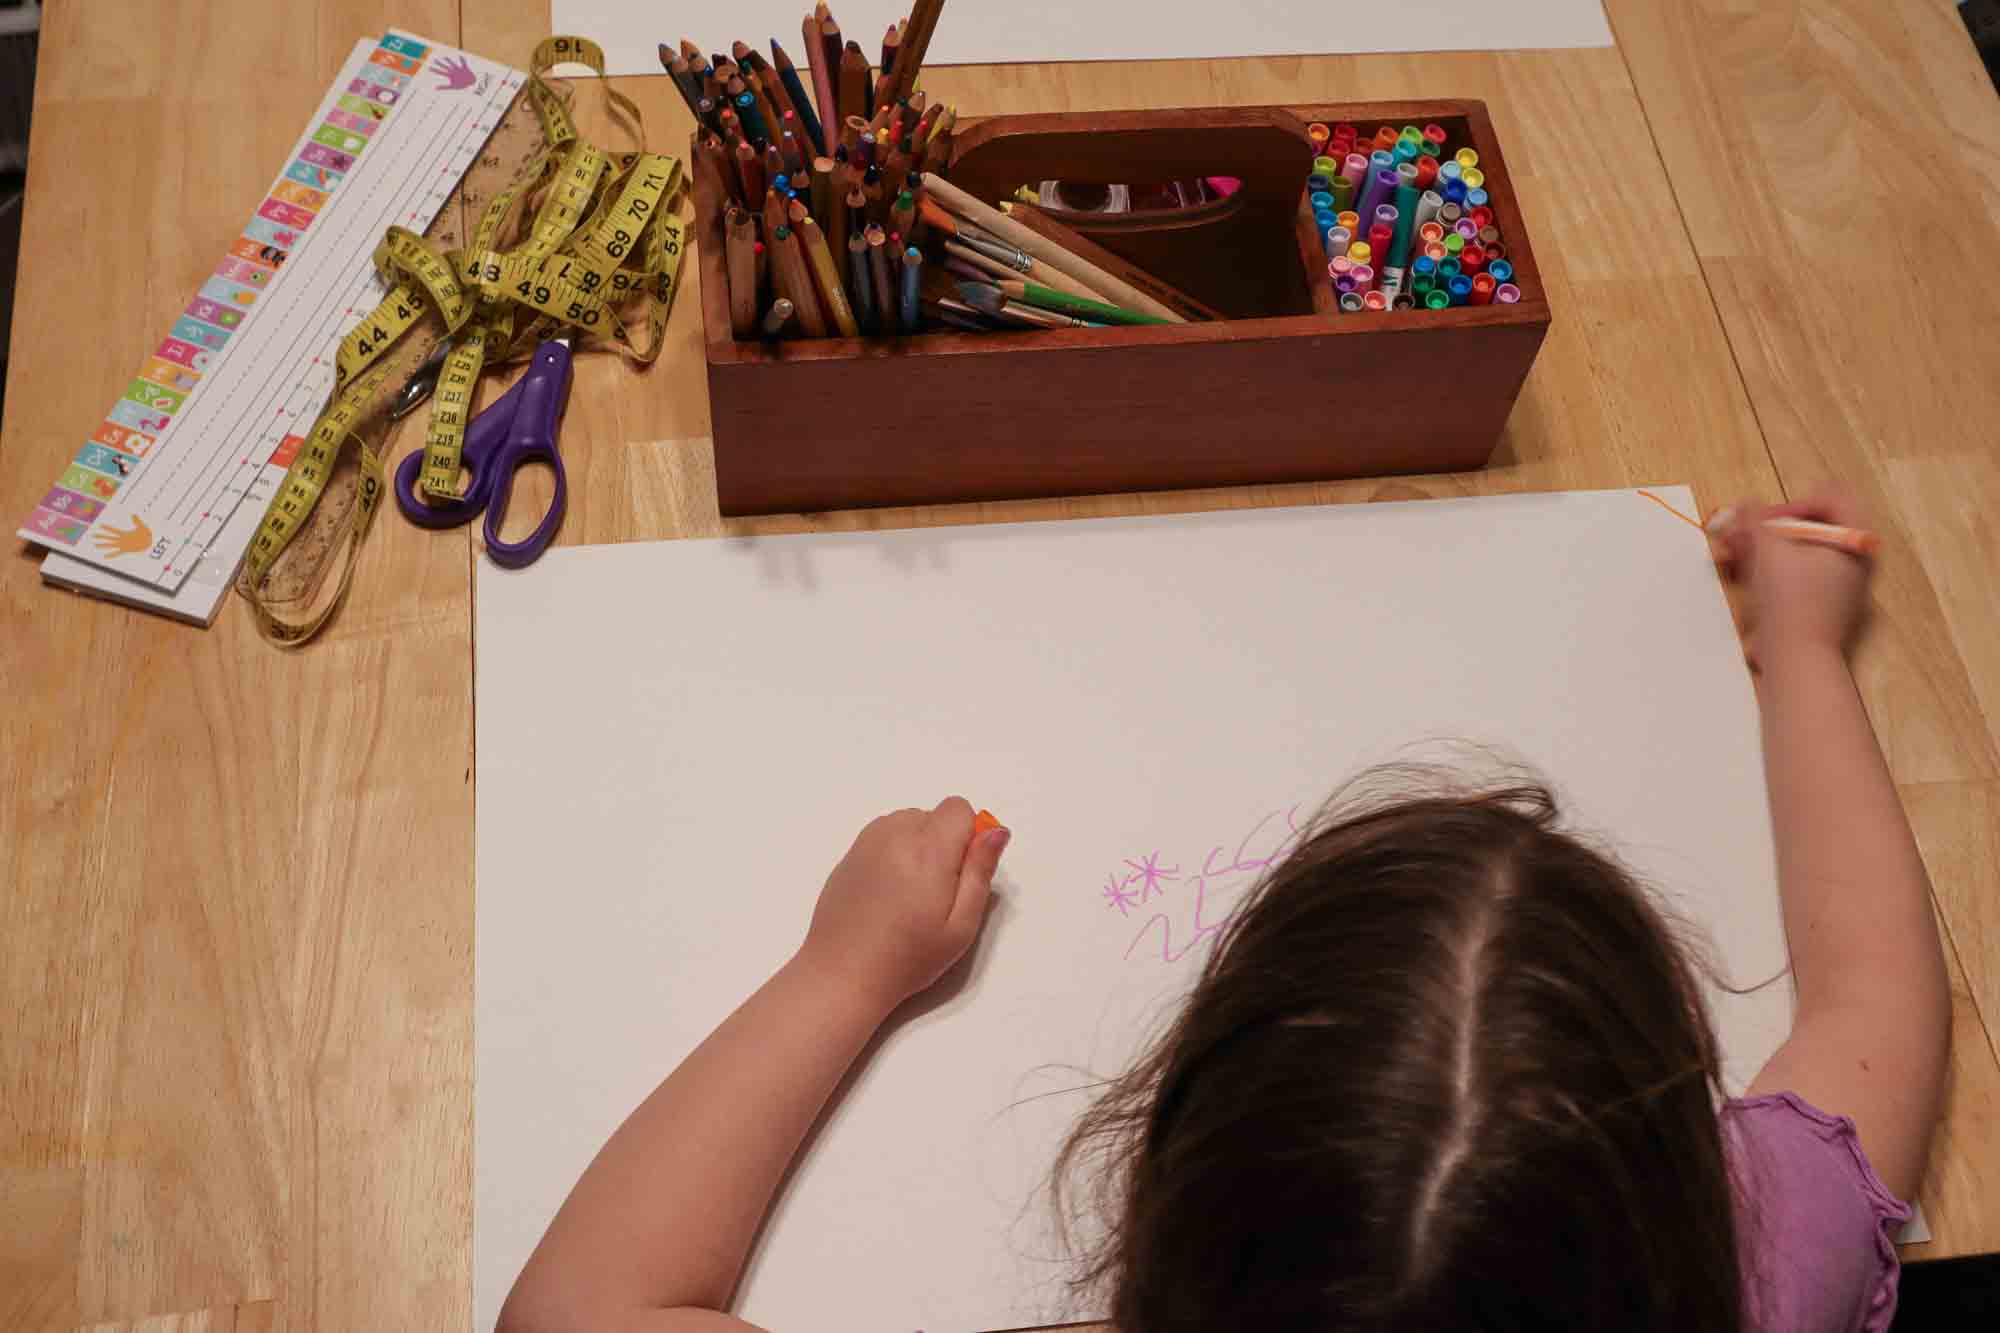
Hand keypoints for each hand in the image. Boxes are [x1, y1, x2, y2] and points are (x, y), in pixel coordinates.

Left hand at [798, 797, 1008, 1012]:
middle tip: (935, 893)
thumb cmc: (909, 956)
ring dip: (917, 845)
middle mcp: (894, 834)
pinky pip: (883, 836)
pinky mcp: (849, 855)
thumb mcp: (960, 925)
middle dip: (943, 843)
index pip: (958, 808)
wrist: (842, 973)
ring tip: (909, 894)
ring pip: (907, 823)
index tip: (962, 873)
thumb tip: (996, 830)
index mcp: (927, 849)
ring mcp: (866, 842)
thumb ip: (980, 871)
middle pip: (932, 815)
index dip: (968, 836)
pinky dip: (893, 853)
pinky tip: (887, 893)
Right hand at [1713, 490, 1873, 666]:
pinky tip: (1739, 573)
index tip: (1764, 521)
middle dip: (1767, 529)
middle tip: (1738, 535)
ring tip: (1730, 556)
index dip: (1793, 504)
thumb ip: (1755, 519)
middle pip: (1809, 527)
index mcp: (1855, 540)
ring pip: (1796, 551)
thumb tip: (1746, 504)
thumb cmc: (1792, 603)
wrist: (1797, 659)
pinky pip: (1793, 574)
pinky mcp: (1818, 603)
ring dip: (1760, 548)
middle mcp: (1853, 559)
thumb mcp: (1769, 550)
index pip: (1831, 500)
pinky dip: (1767, 569)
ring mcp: (1837, 583)